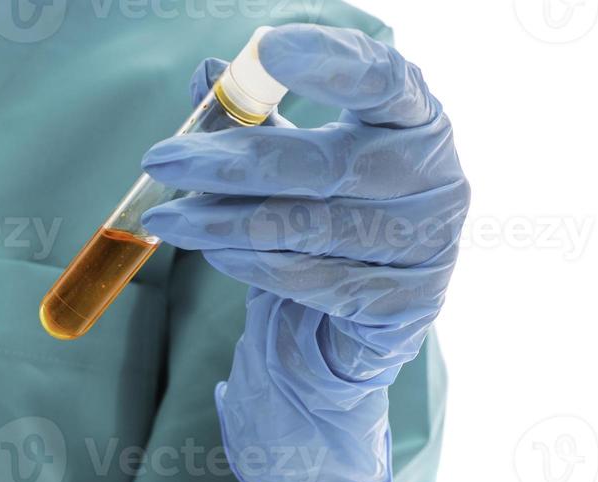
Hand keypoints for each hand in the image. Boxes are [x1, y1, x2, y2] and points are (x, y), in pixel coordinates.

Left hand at [140, 24, 467, 481]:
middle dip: (231, 163)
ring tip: (167, 218)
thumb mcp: (291, 160)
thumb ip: (255, 118)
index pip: (385, 79)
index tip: (268, 50)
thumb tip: (207, 74)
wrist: (359, 314)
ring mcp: (429, 243)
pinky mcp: (404, 303)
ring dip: (223, 223)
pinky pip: (311, 279)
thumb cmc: (327, 214)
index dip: (330, 62)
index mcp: (416, 119)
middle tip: (161, 160)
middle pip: (326, 163)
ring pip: (307, 228)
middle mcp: (437, 176)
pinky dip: (252, 263)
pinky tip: (213, 252)